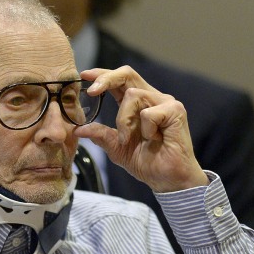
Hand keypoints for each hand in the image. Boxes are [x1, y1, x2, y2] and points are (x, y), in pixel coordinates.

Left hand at [75, 66, 208, 192]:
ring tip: (129, 138)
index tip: (83, 76)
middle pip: (127, 74)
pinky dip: (145, 129)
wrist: (166, 179)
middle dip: (106, 79)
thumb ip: (100, 135)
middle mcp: (152, 98)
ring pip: (133, 95)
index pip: (119, 80)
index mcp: (137, 104)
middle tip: (92, 91)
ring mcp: (165, 103)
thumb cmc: (146, 161)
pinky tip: (153, 139)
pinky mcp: (175, 111)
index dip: (102, 75)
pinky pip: (148, 113)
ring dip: (124, 119)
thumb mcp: (116, 148)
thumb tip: (78, 130)